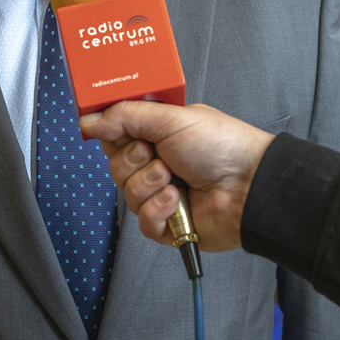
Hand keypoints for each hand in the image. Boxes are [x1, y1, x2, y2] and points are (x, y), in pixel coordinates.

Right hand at [79, 101, 273, 250]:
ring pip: (127, 194)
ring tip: (174, 178)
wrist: (249, 186)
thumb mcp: (170, 119)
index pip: (116, 135)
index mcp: (158, 135)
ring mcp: (162, 194)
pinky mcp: (168, 223)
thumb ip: (125, 116)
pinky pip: (142, 222)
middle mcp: (158, 163)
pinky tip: (179, 201)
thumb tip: (90, 119)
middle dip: (133, 161)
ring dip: (149, 184)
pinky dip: (158, 210)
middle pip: (116, 166)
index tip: (114, 131)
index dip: (112, 134)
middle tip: (155, 154)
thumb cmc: (222, 146)